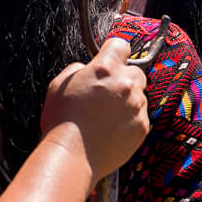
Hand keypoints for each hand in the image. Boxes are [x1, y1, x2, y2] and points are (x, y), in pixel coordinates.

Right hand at [39, 36, 149, 185]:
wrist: (72, 155)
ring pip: (138, 96)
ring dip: (126, 102)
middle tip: (107, 93)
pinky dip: (129, 121)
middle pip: (135, 72)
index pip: (120, 45)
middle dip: (123, 79)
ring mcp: (136, 106)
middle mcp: (125, 84)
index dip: (114, 51)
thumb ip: (77, 69)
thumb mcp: (59, 84)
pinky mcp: (142, 127)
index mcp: (105, 69)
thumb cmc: (61, 121)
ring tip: (105, 117)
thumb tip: (86, 67)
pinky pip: (140, 117)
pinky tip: (111, 130)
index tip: (111, 57)